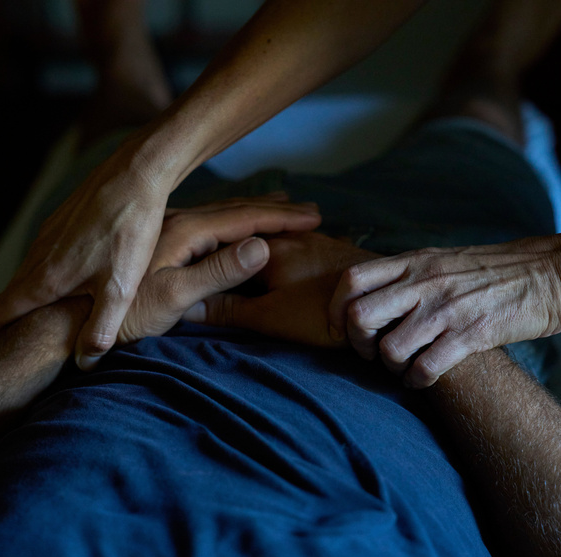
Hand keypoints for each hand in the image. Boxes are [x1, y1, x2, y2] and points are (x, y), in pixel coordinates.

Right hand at [0, 135, 173, 367]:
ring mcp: (48, 236)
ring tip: (45, 318)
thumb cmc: (130, 232)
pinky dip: (45, 274)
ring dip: (29, 297)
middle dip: (10, 321)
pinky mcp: (61, 221)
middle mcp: (38, 256)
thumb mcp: (120, 289)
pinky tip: (71, 281)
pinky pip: (44, 255)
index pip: (1, 312)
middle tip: (17, 343)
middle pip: (11, 295)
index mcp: (46, 279)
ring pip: (28, 274)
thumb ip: (100, 330)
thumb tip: (84, 364)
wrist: (136, 174)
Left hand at [118, 195, 321, 343]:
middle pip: (235, 211)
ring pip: (220, 213)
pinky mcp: (156, 240)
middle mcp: (177, 222)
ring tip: (280, 207)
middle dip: (275, 211)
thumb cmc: (125, 314)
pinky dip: (230, 220)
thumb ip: (218, 273)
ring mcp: (165, 229)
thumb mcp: (175, 297)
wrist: (74, 314)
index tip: (314, 219)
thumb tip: (261, 248)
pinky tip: (229, 223)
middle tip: (310, 211)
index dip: (282, 220)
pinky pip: (206, 222)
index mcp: (186, 232)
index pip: (245, 220)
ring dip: (253, 211)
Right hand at [195, 231, 380, 346]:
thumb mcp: (269, 318)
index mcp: (264, 247)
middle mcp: (286, 234)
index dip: (194, 254)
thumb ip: (227, 310)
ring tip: (231, 250)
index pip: (216, 242)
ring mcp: (311, 237)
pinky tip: (276, 255)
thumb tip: (185, 306)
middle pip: (243, 234)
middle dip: (220, 241)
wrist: (385, 306)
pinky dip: (275, 247)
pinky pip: (291, 240)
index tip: (176, 261)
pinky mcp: (331, 247)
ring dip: (249, 242)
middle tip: (195, 245)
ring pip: (269, 235)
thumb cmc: (324, 315)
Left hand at [328, 236, 560, 387]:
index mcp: (414, 262)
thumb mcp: (442, 259)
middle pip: (359, 315)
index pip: (351, 280)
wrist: (552, 273)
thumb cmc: (494, 271)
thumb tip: (370, 296)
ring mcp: (447, 309)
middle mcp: (424, 283)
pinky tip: (422, 379)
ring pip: (389, 348)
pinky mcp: (472, 334)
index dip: (336, 309)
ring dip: (389, 367)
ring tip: (402, 368)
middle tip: (371, 353)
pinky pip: (425, 368)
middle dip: (357, 343)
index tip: (341, 328)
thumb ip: (407, 275)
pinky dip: (416, 381)